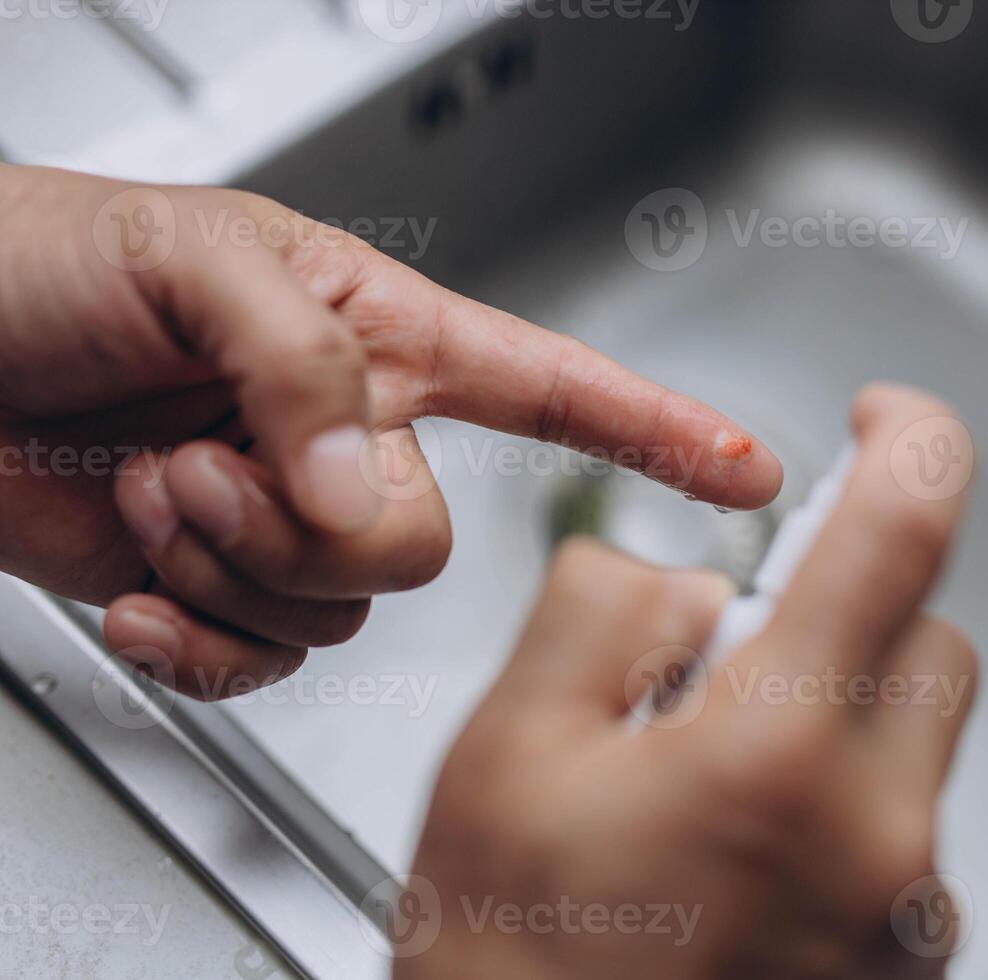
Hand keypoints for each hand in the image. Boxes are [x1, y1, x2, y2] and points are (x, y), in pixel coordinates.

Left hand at [0, 165, 780, 696]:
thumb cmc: (32, 260)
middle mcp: (348, 438)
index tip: (744, 465)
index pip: (554, 386)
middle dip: (310, 526)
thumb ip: (306, 368)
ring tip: (158, 482)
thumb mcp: (192, 259)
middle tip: (213, 460)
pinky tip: (147, 589)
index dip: (659, 427)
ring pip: (340, 613)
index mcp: (379, 339)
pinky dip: (199, 644)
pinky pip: (265, 664)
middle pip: (425, 546)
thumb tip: (359, 492)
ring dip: (226, 562)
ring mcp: (285, 523)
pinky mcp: (218, 592)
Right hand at [397, 385, 977, 979]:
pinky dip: (842, 797)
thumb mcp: (507, 752)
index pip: (907, 531)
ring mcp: (908, 917)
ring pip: (922, 734)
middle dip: (847, 610)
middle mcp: (880, 837)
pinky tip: (738, 851)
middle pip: (933, 635)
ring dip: (838, 710)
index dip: (913, 441)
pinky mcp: (910, 966)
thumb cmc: (512, 974)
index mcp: (780, 756)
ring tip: (709, 781)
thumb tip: (687, 582)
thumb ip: (606, 614)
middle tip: (734, 655)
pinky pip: (904, 823)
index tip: (889, 421)